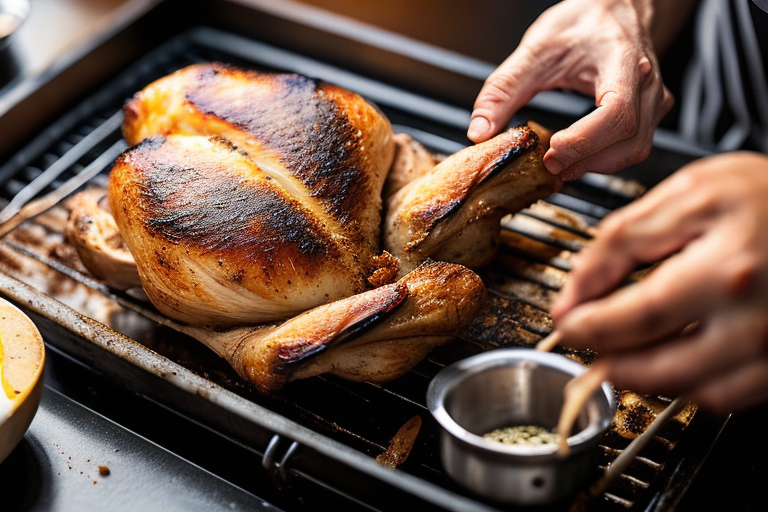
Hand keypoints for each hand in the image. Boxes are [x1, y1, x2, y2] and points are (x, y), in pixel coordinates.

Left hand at [468, 0, 672, 179]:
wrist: (617, 6)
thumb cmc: (584, 22)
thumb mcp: (536, 50)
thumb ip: (503, 90)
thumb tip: (480, 130)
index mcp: (622, 60)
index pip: (616, 112)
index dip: (585, 140)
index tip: (553, 149)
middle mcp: (647, 83)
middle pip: (630, 140)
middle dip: (586, 160)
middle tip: (549, 165)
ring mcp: (655, 100)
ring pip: (635, 149)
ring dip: (596, 165)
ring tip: (560, 164)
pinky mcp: (652, 113)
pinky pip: (634, 147)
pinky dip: (604, 159)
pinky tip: (577, 156)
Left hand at [550, 152, 767, 413]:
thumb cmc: (767, 196)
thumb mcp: (688, 195)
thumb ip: (621, 242)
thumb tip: (573, 293)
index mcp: (725, 270)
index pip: (636, 318)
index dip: (588, 328)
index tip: (566, 323)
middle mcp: (754, 320)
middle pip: (660, 368)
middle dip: (608, 360)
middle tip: (588, 340)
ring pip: (691, 392)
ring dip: (645, 377)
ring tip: (624, 347)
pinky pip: (727, 397)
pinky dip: (688, 385)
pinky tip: (671, 355)